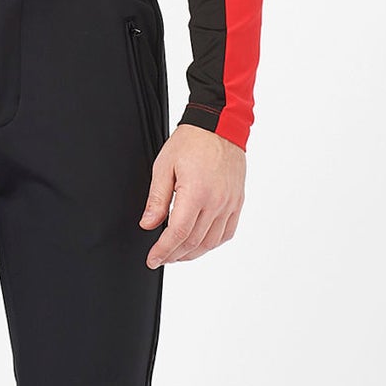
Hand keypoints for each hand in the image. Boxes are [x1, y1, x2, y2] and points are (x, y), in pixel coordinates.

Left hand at [140, 126, 245, 264]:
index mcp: (197, 193)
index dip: (163, 250)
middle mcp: (217, 202)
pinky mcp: (237, 202)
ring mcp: (230, 203)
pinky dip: (212, 244)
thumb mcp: (164, 166)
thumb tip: (148, 224)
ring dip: (192, 253)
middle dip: (174, 255)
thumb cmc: (191, 142)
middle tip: (160, 258)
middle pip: (194, 242)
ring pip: (211, 242)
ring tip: (177, 254)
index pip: (178, 233)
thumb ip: (157, 199)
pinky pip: (227, 232)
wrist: (220, 127)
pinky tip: (200, 244)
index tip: (153, 259)